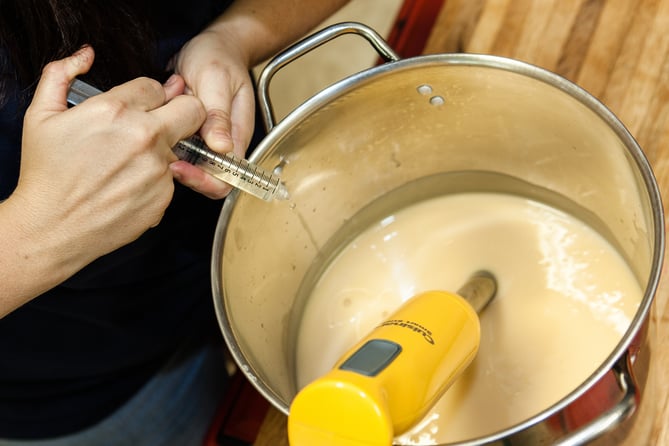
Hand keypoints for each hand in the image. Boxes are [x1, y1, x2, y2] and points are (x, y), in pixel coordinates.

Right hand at [13, 46, 206, 269]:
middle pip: (193, 109)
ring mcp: (159, 169)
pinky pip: (171, 179)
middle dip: (182, 110)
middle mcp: (145, 137)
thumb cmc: (46, 173)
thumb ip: (62, 74)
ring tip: (127, 165)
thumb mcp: (40, 115)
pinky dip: (155, 181)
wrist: (52, 228)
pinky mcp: (165, 196)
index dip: (150, 96)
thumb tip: (86, 54)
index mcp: (117, 110)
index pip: (158, 87)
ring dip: (162, 150)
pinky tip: (127, 187)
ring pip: (180, 148)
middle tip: (165, 121)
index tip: (141, 106)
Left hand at [169, 28, 256, 198]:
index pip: (225, 178)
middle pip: (205, 179)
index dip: (204, 180)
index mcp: (236, 137)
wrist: (210, 44)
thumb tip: (222, 147)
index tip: (179, 166)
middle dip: (183, 173)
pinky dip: (161, 143)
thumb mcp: (216, 81)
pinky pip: (175, 150)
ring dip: (168, 157)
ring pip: (188, 166)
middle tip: (158, 154)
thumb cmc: (218, 58)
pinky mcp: (187, 135)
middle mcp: (221, 145)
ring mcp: (203, 141)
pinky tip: (152, 129)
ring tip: (153, 137)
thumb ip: (219, 115)